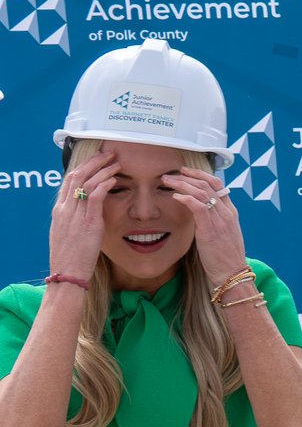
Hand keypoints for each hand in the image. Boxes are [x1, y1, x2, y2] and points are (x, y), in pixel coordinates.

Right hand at [49, 151, 120, 279]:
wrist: (67, 273)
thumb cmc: (71, 257)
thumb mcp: (68, 233)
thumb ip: (75, 219)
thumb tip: (86, 211)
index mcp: (60, 211)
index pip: (69, 180)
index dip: (84, 166)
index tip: (96, 159)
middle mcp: (65, 209)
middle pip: (76, 176)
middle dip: (93, 162)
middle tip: (108, 154)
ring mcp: (75, 215)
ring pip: (85, 183)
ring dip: (102, 170)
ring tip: (116, 163)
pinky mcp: (87, 223)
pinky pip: (94, 198)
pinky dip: (104, 185)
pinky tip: (114, 179)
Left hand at [161, 168, 248, 280]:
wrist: (232, 274)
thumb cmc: (225, 258)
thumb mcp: (223, 235)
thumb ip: (214, 221)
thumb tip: (199, 213)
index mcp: (231, 212)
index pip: (218, 185)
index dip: (200, 175)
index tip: (185, 172)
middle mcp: (227, 213)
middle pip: (208, 184)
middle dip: (188, 175)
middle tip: (171, 174)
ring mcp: (220, 220)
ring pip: (202, 192)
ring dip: (182, 183)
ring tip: (167, 181)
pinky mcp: (210, 229)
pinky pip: (198, 207)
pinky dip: (186, 198)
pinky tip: (174, 196)